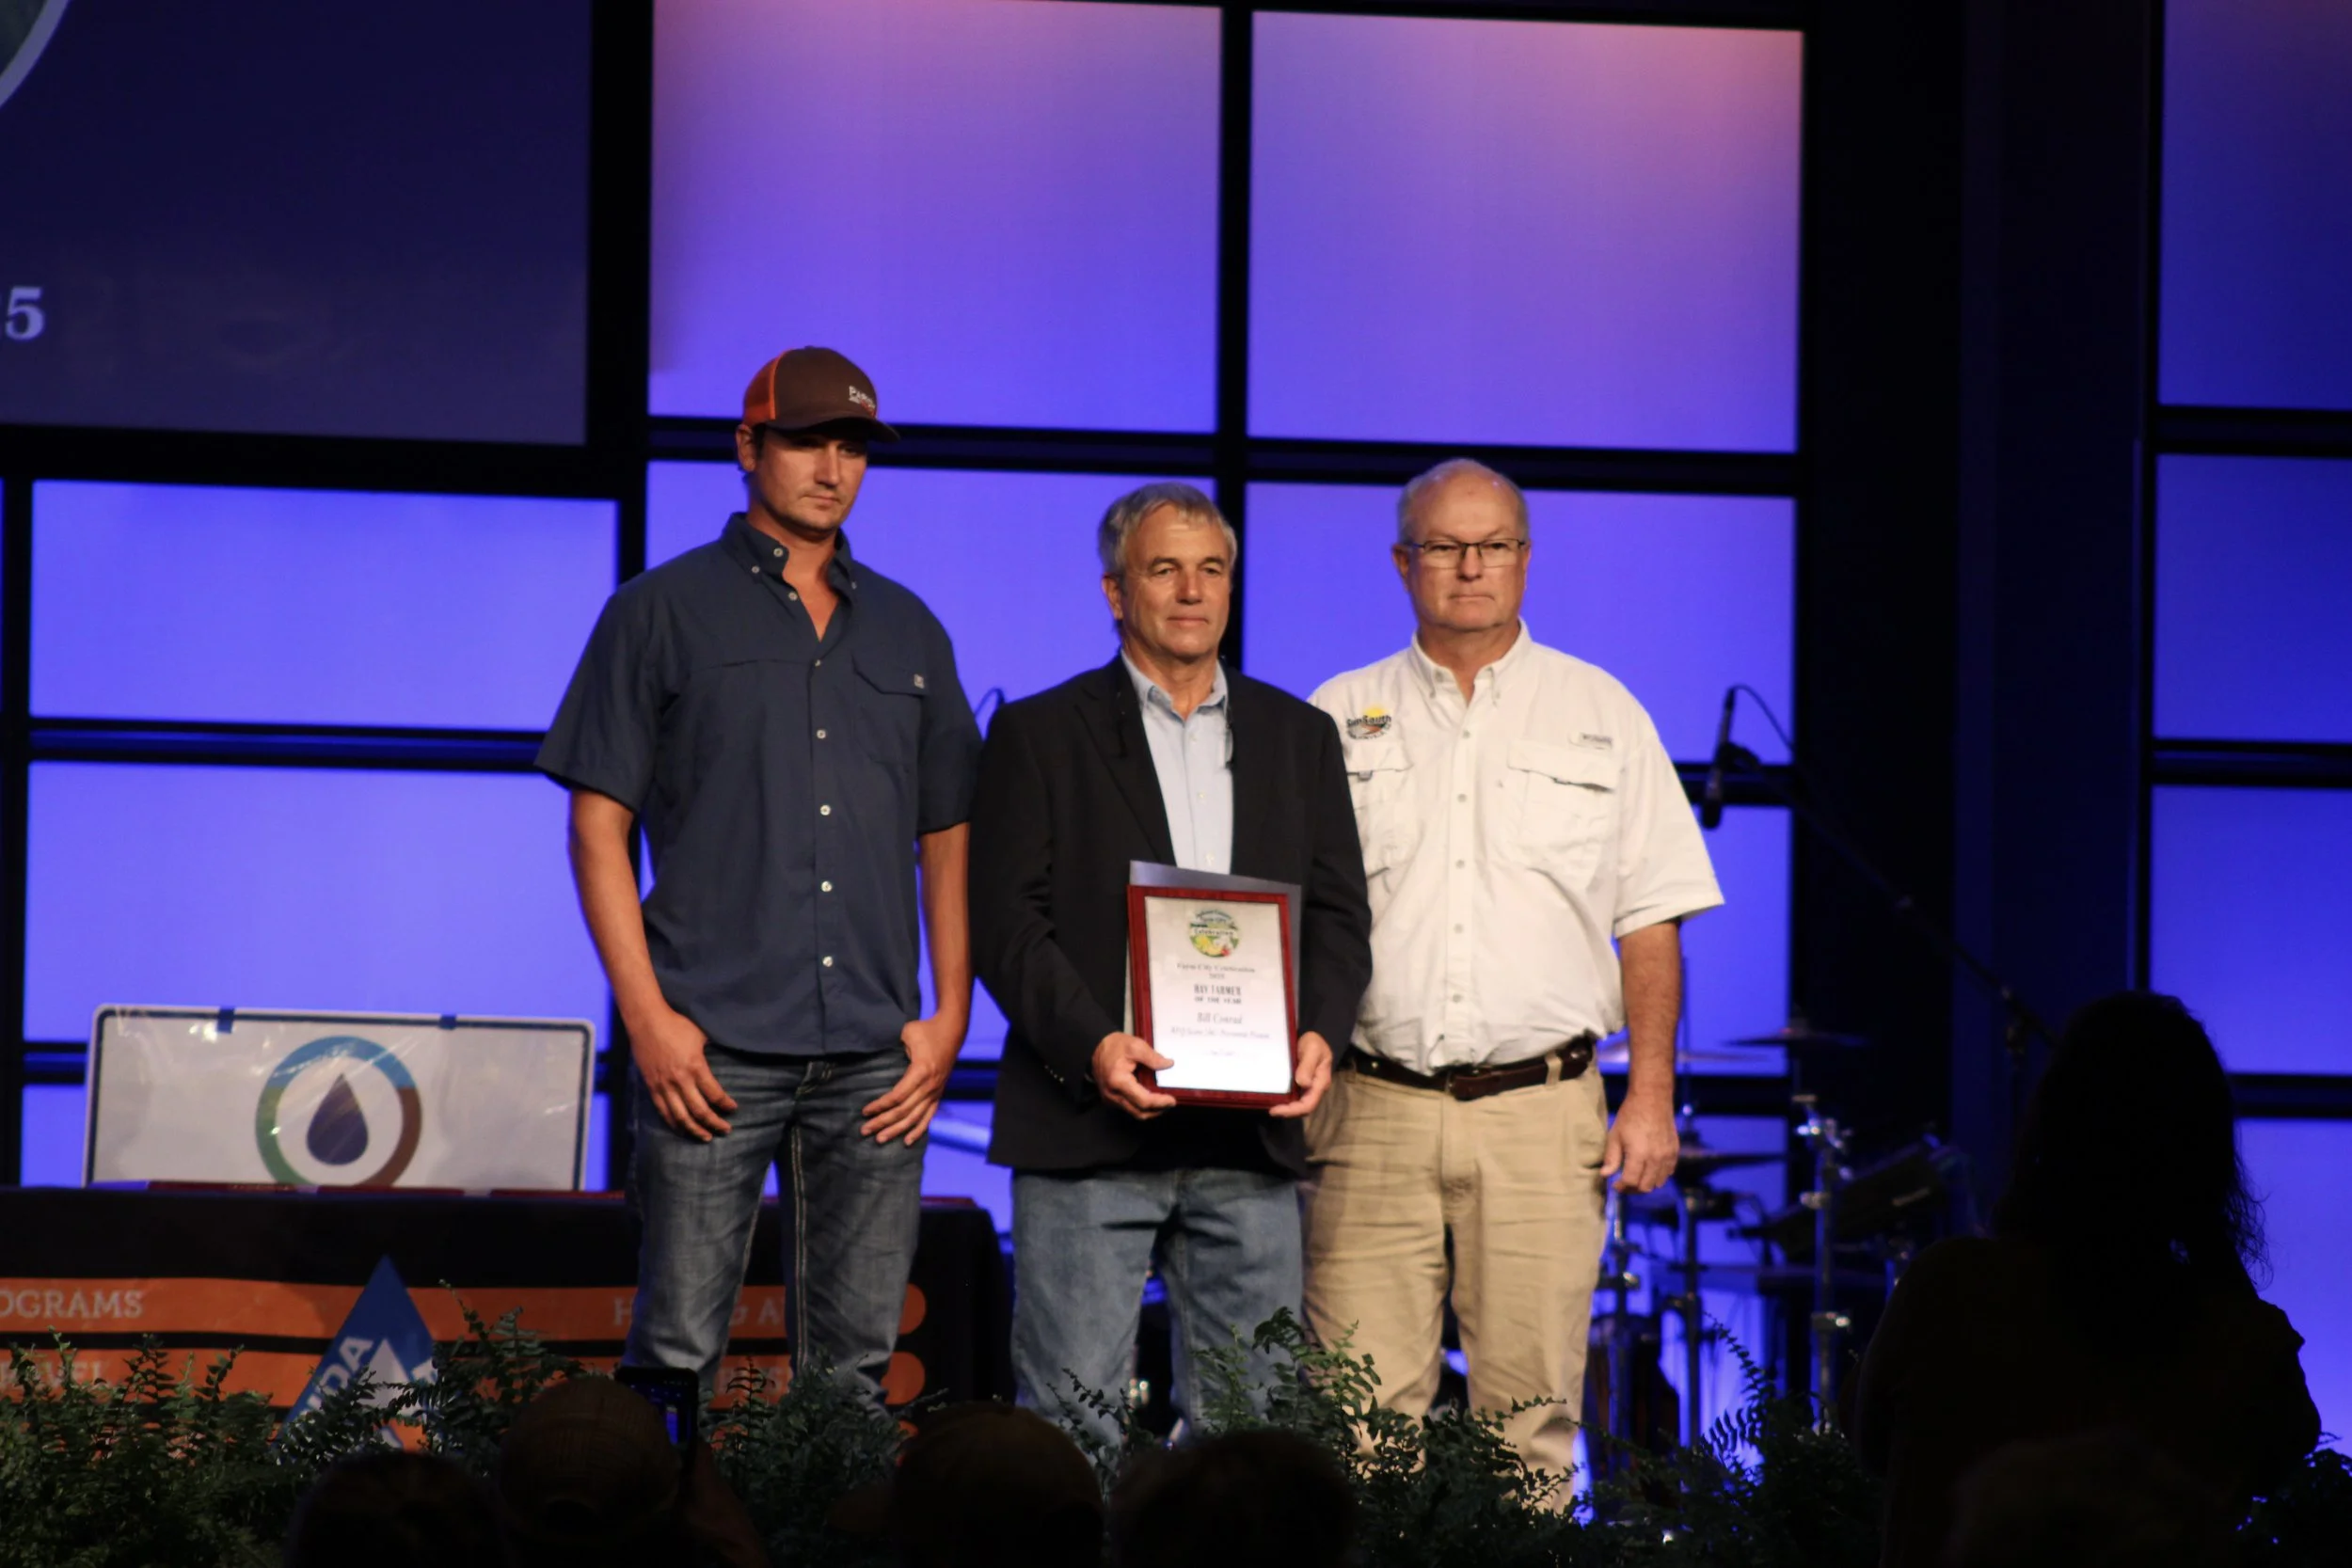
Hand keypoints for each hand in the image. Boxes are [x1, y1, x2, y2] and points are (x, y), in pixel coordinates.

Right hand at [630, 1004, 735, 1140]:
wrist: (647, 1021)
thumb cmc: (676, 1024)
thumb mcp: (701, 1036)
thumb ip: (711, 1051)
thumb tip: (725, 1055)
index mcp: (695, 1067)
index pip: (714, 1094)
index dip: (726, 1104)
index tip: (733, 1109)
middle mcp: (680, 1080)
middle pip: (700, 1110)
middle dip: (714, 1123)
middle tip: (725, 1130)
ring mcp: (664, 1086)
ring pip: (681, 1116)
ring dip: (695, 1129)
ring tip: (706, 1137)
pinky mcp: (652, 1087)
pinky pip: (663, 1111)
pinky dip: (674, 1123)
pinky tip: (682, 1130)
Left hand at [862, 1013, 964, 1144]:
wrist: (952, 1030)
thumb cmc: (927, 1030)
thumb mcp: (908, 1033)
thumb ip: (894, 1047)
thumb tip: (876, 1057)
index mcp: (921, 1071)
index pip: (897, 1096)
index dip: (880, 1106)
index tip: (865, 1111)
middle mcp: (929, 1086)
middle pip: (904, 1111)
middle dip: (883, 1122)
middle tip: (865, 1130)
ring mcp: (935, 1091)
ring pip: (915, 1118)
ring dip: (897, 1130)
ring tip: (881, 1139)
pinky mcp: (939, 1093)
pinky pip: (929, 1116)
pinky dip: (919, 1130)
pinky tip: (908, 1141)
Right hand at [1092, 1032, 1178, 1119]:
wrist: (1095, 1048)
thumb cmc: (1114, 1046)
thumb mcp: (1135, 1045)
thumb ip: (1152, 1057)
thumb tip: (1168, 1065)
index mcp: (1118, 1081)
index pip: (1143, 1101)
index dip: (1160, 1102)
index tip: (1172, 1100)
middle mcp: (1112, 1094)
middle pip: (1139, 1112)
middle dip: (1157, 1110)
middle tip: (1170, 1102)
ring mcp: (1110, 1099)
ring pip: (1135, 1113)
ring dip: (1150, 1110)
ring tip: (1163, 1101)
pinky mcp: (1111, 1099)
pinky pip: (1129, 1108)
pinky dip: (1142, 1106)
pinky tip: (1150, 1098)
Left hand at [1268, 1031, 1333, 1118]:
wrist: (1311, 1036)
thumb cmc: (1314, 1042)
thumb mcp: (1313, 1049)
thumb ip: (1308, 1065)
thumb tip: (1303, 1083)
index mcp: (1320, 1082)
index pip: (1309, 1104)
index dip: (1293, 1110)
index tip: (1276, 1110)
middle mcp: (1314, 1088)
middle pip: (1303, 1107)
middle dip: (1288, 1111)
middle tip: (1271, 1110)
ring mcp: (1307, 1087)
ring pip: (1298, 1104)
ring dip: (1285, 1107)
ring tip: (1270, 1105)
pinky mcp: (1300, 1084)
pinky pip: (1293, 1096)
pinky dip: (1284, 1099)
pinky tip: (1274, 1097)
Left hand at [1600, 1093, 1678, 1192]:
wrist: (1652, 1100)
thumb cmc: (1630, 1116)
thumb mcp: (1615, 1135)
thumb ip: (1611, 1158)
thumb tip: (1605, 1175)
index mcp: (1639, 1155)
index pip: (1631, 1182)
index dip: (1622, 1187)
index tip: (1615, 1185)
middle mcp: (1656, 1158)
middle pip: (1646, 1187)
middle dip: (1633, 1189)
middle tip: (1624, 1185)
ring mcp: (1667, 1156)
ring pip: (1659, 1183)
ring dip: (1646, 1184)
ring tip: (1636, 1177)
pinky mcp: (1675, 1152)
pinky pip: (1668, 1172)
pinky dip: (1659, 1176)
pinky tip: (1649, 1169)